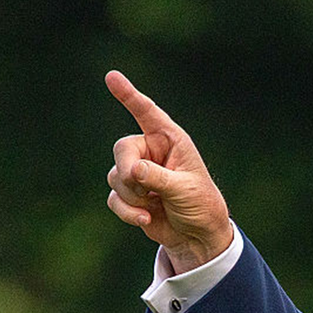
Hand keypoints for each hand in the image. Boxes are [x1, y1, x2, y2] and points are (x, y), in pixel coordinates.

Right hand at [105, 70, 231, 273]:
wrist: (197, 235)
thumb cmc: (200, 204)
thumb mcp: (185, 189)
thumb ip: (158, 177)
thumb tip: (132, 170)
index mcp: (171, 141)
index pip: (147, 113)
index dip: (129, 95)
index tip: (111, 76)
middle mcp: (152, 152)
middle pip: (122, 148)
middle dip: (128, 171)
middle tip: (143, 188)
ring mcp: (138, 172)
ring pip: (116, 176)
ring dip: (133, 196)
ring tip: (155, 205)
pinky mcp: (129, 194)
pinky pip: (114, 198)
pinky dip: (127, 211)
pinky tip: (146, 218)